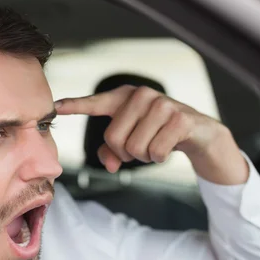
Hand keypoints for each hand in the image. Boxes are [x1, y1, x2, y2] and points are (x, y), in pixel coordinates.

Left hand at [55, 85, 248, 183]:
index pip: (96, 103)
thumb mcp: (133, 143)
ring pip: (134, 148)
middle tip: (141, 148)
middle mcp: (141, 95)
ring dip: (145, 156)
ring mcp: (162, 104)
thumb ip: (112, 153)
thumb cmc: (161, 135)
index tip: (57, 106)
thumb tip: (109, 164)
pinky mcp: (179, 118)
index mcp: (125, 98)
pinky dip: (159, 158)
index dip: (76, 105)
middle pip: (113, 138)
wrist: (201, 135)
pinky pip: (155, 152)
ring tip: (157, 144)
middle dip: (125, 153)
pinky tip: (170, 146)